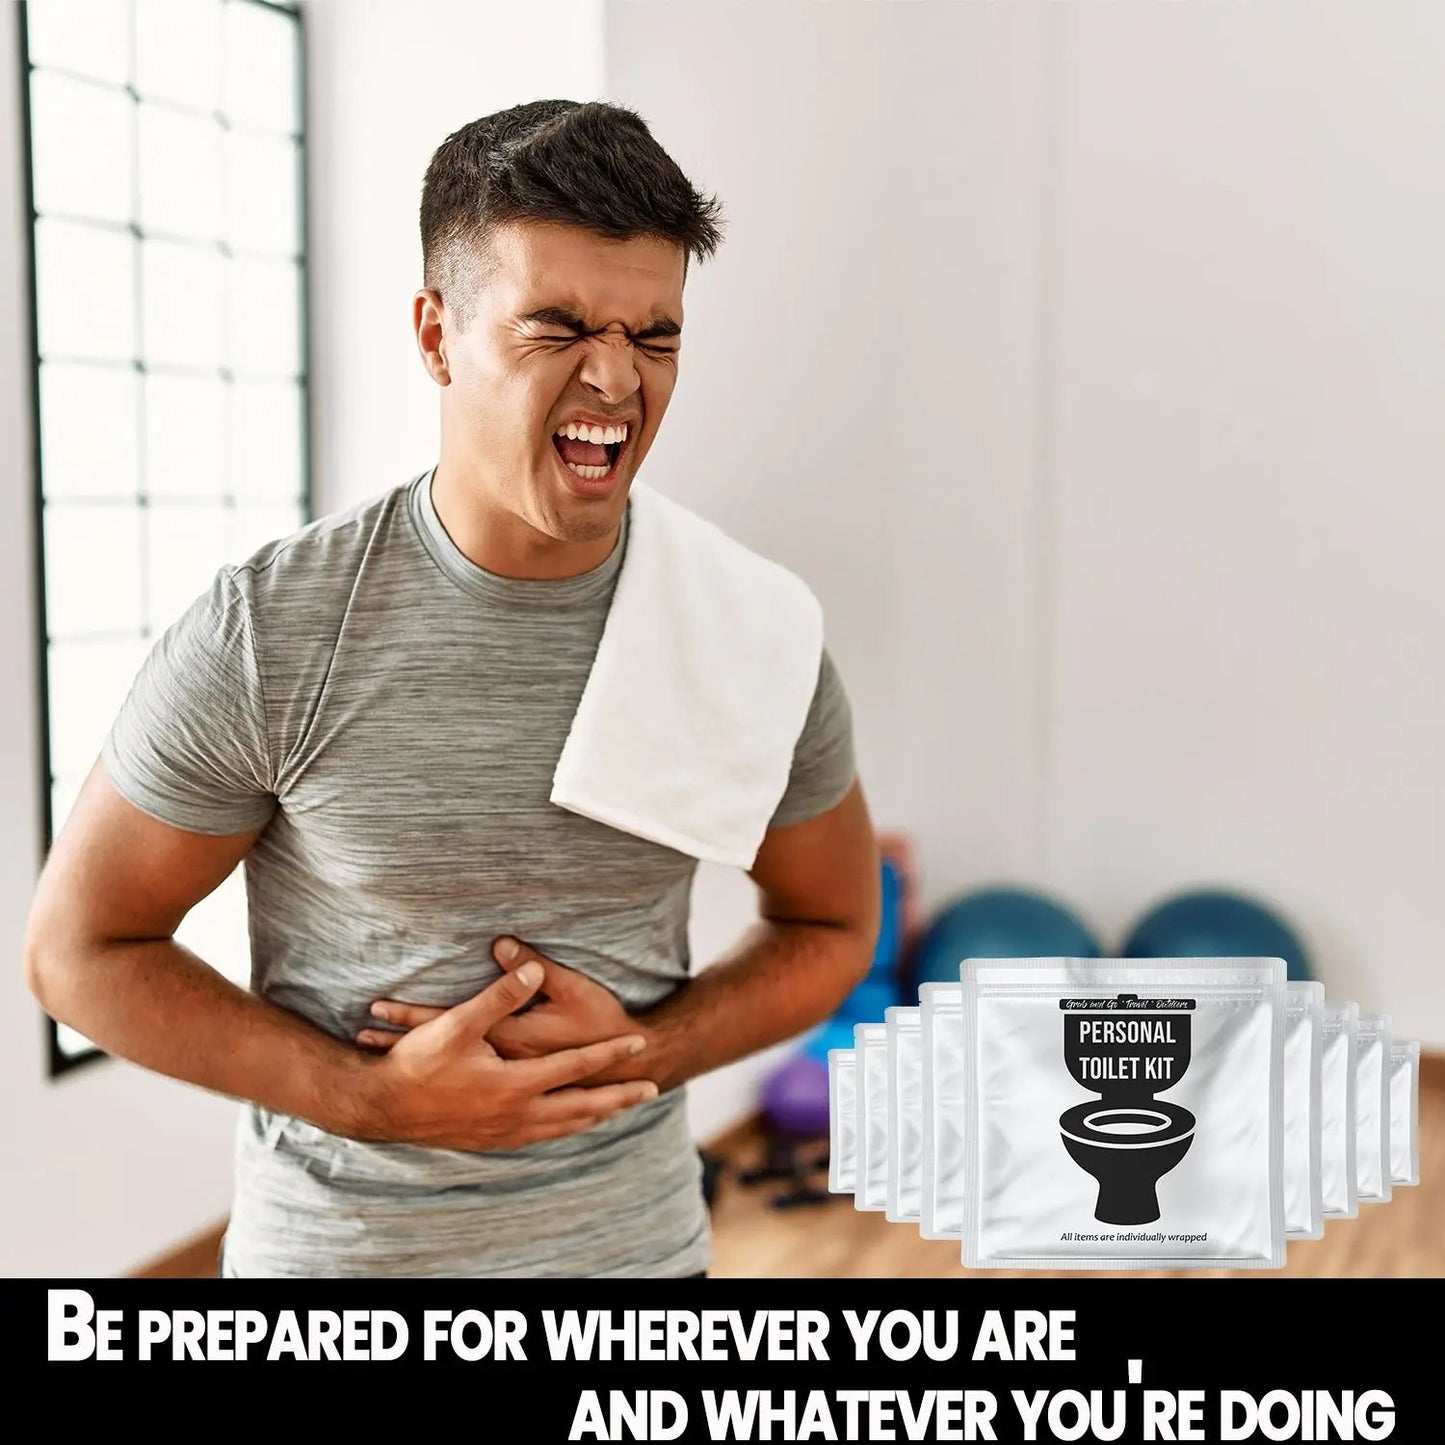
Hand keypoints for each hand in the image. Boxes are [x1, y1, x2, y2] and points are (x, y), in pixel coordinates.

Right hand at [355, 960, 656, 1150]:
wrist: (381, 1108)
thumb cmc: (418, 1063)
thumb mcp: (458, 1023)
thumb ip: (500, 995)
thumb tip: (531, 967)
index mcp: (515, 1085)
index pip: (577, 1067)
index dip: (610, 1054)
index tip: (640, 1044)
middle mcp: (516, 1115)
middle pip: (582, 1108)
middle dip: (619, 1097)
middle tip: (651, 1089)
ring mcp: (504, 1133)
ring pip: (564, 1128)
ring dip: (595, 1117)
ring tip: (620, 1109)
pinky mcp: (489, 1141)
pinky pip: (541, 1138)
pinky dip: (564, 1130)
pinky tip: (568, 1126)